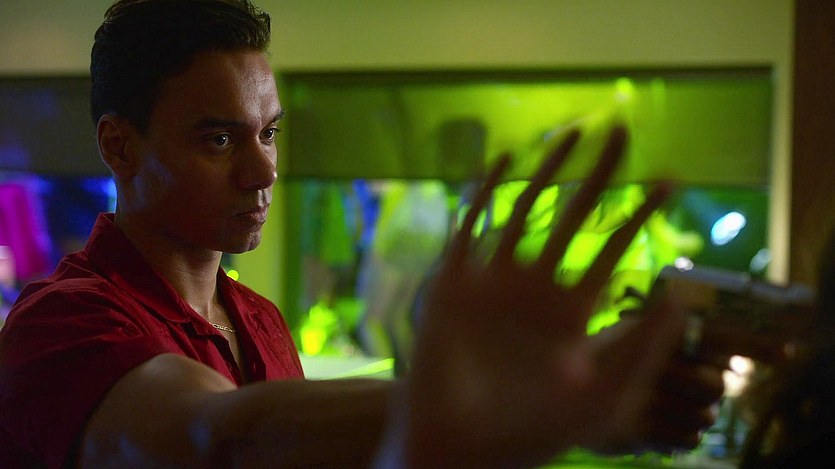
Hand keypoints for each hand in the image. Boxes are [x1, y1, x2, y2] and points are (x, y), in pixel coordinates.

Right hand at [390, 126, 687, 467]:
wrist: (457, 444)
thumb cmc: (530, 430)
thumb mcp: (604, 396)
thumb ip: (642, 347)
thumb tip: (682, 293)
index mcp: (571, 312)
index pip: (612, 250)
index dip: (640, 215)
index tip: (671, 179)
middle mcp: (535, 289)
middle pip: (573, 217)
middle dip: (599, 174)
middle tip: (622, 131)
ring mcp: (493, 281)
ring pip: (524, 210)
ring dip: (548, 171)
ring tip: (573, 133)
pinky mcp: (454, 281)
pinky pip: (471, 226)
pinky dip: (484, 191)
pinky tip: (503, 160)